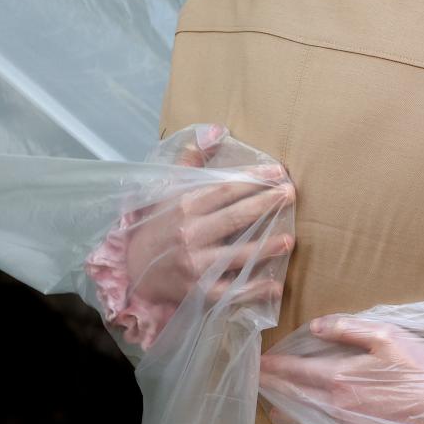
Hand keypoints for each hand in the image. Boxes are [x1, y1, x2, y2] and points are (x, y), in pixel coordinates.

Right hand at [126, 125, 294, 307]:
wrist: (132, 268)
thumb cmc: (159, 224)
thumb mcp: (168, 189)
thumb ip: (191, 160)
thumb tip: (215, 131)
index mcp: (185, 207)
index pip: (225, 189)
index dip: (253, 179)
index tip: (279, 172)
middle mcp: (189, 235)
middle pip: (234, 218)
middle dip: (265, 205)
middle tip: (291, 194)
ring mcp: (195, 266)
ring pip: (235, 256)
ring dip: (265, 248)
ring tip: (290, 240)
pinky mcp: (198, 292)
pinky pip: (229, 292)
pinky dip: (253, 291)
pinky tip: (276, 287)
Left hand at [259, 315, 423, 423]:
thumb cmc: (421, 368)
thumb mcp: (387, 336)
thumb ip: (348, 328)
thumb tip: (315, 325)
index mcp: (340, 378)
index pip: (295, 371)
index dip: (273, 365)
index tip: (257, 360)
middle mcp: (336, 407)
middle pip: (292, 396)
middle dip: (272, 385)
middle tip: (256, 377)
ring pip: (302, 416)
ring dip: (284, 404)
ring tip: (271, 397)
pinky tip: (297, 420)